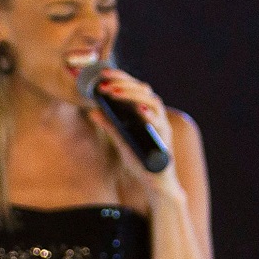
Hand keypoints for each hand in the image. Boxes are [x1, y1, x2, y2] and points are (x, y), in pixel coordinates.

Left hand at [88, 70, 186, 203]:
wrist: (156, 183)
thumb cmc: (140, 161)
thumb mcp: (121, 141)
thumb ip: (110, 125)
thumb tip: (93, 111)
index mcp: (145, 112)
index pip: (134, 88)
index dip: (120, 78)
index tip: (103, 74)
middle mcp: (155, 115)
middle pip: (144, 90)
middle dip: (124, 83)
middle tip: (104, 82)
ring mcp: (161, 126)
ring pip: (153, 102)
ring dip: (133, 95)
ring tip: (115, 93)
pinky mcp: (165, 139)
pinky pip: (160, 124)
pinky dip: (150, 115)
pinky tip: (139, 110)